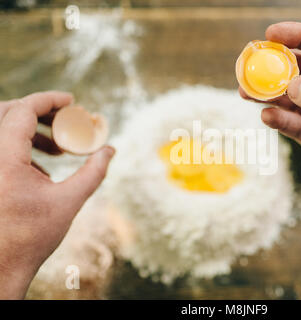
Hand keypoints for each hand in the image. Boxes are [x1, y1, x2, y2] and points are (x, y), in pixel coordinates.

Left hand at [0, 91, 114, 298]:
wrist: (2, 265)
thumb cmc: (33, 236)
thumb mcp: (70, 201)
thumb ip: (93, 172)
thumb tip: (110, 150)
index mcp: (4, 159)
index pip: (23, 111)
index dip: (50, 100)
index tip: (72, 101)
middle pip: (7, 112)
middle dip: (39, 111)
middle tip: (66, 119)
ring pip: (2, 129)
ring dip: (32, 130)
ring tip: (60, 148)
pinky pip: (1, 147)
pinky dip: (22, 147)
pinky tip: (43, 168)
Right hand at [240, 22, 300, 221]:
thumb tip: (291, 85)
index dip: (299, 35)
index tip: (271, 35)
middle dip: (276, 66)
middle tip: (250, 66)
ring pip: (292, 98)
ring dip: (269, 94)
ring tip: (247, 92)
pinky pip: (292, 124)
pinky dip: (278, 120)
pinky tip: (267, 118)